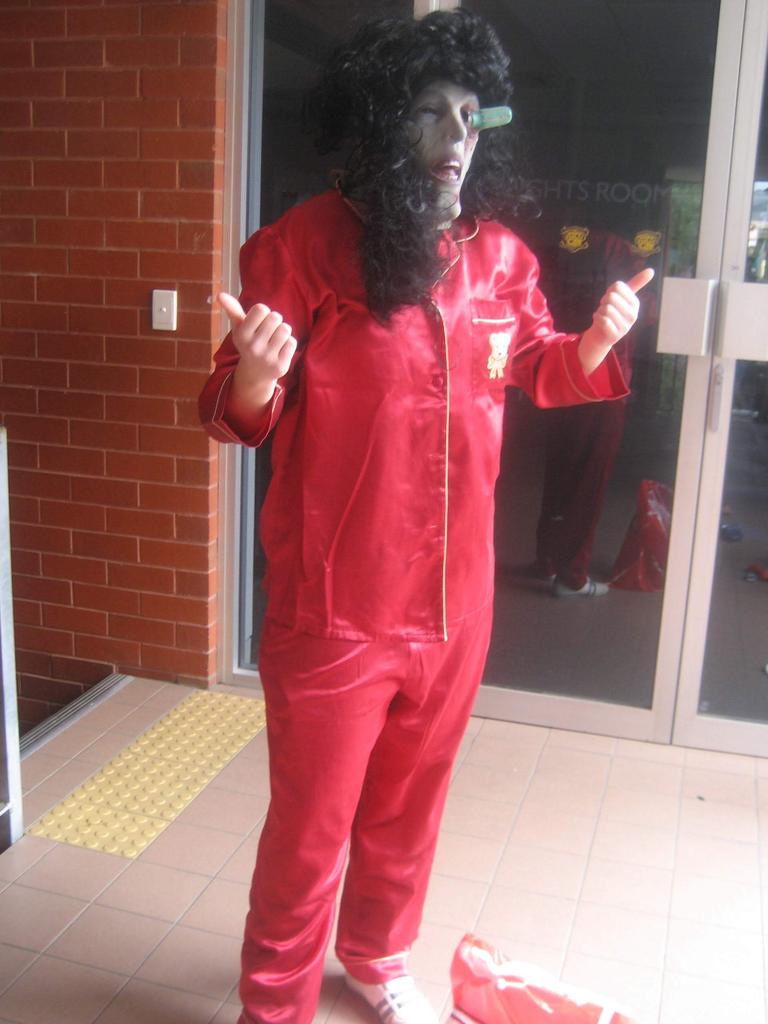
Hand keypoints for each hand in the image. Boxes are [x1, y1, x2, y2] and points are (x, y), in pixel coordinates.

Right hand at [217, 292, 297, 409]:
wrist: (255, 373)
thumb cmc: (249, 343)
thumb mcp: (239, 327)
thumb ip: (232, 310)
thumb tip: (220, 294)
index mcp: (241, 335)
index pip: (261, 309)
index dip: (264, 312)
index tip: (259, 321)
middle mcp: (252, 347)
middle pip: (275, 317)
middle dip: (275, 321)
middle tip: (268, 331)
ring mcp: (266, 358)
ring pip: (285, 329)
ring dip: (283, 331)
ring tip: (275, 339)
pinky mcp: (280, 366)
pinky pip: (292, 342)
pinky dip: (289, 343)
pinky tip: (280, 350)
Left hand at [578, 268, 653, 374]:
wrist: (601, 335)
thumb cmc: (612, 313)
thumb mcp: (623, 297)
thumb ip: (636, 283)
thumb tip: (652, 270)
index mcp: (635, 304)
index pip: (618, 286)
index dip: (609, 291)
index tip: (611, 300)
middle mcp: (633, 315)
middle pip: (611, 297)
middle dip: (603, 302)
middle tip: (605, 309)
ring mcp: (625, 327)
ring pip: (606, 309)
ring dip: (599, 311)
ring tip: (603, 317)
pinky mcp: (615, 336)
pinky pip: (602, 320)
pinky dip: (596, 319)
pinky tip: (599, 323)